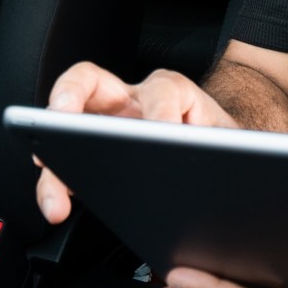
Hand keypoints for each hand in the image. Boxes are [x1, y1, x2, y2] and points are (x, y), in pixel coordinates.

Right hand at [33, 62, 239, 223]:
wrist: (221, 159)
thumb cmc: (224, 148)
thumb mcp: (236, 145)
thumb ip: (228, 149)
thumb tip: (216, 165)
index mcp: (172, 94)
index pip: (163, 89)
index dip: (162, 111)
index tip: (162, 134)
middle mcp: (131, 103)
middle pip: (88, 80)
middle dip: (69, 94)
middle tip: (61, 118)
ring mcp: (106, 128)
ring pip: (65, 128)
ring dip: (52, 158)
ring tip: (56, 195)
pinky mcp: (93, 158)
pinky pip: (65, 164)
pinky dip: (56, 184)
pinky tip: (60, 207)